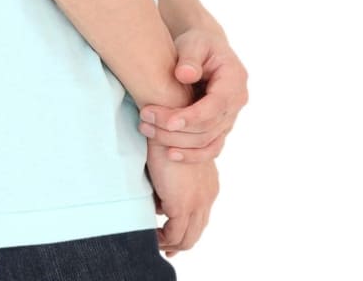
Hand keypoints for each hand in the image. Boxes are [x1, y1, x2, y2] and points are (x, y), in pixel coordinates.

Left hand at [137, 25, 247, 162]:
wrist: (203, 51)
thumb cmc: (198, 44)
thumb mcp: (194, 43)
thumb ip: (190, 57)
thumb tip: (185, 75)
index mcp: (235, 80)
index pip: (215, 106)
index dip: (192, 117)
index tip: (167, 121)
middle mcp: (236, 102)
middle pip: (209, 127)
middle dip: (176, 129)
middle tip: (145, 119)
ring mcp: (230, 118)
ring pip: (207, 142)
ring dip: (177, 142)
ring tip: (147, 130)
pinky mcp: (220, 128)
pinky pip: (210, 149)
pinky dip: (191, 155)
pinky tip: (169, 154)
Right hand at [144, 136, 218, 256]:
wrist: (168, 116)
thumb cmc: (167, 130)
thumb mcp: (174, 161)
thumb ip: (173, 182)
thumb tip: (161, 203)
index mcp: (209, 182)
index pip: (202, 214)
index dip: (187, 226)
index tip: (171, 232)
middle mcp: (209, 194)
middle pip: (198, 229)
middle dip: (182, 241)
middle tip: (164, 245)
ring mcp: (198, 201)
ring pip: (189, 237)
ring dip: (171, 243)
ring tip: (156, 241)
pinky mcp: (182, 204)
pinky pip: (175, 235)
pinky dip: (164, 239)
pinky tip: (153, 235)